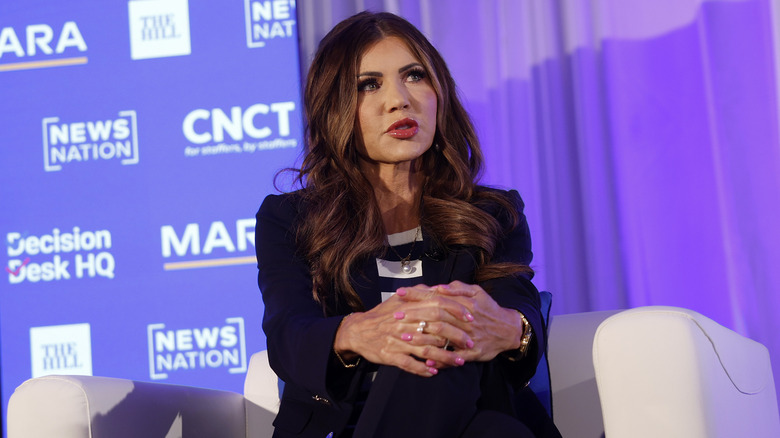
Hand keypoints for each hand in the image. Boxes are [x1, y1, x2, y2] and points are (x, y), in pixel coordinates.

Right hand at [332, 284, 475, 376]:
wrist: (358, 331)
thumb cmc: (382, 315)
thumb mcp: (399, 299)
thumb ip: (420, 293)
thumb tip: (441, 288)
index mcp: (408, 306)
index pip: (437, 305)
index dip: (456, 311)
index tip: (471, 318)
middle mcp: (404, 322)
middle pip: (436, 328)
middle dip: (456, 336)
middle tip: (471, 344)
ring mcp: (397, 339)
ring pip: (426, 349)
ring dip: (445, 357)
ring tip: (460, 362)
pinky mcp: (390, 355)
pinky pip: (409, 364)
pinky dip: (423, 369)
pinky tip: (434, 372)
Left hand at [398, 281, 523, 362]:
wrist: (509, 330)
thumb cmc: (489, 309)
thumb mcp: (477, 292)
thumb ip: (458, 288)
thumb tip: (439, 287)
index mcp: (465, 302)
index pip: (436, 296)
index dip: (417, 294)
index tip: (399, 293)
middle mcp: (465, 319)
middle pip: (436, 315)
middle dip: (414, 315)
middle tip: (395, 315)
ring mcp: (468, 336)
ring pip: (442, 336)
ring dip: (422, 337)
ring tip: (403, 337)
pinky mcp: (472, 352)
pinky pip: (454, 357)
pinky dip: (440, 359)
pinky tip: (426, 360)